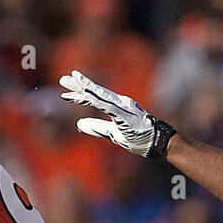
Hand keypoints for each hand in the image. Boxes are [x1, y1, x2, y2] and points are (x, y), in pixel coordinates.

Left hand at [58, 70, 174, 158]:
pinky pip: (109, 107)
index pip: (95, 99)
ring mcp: (123, 108)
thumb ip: (97, 128)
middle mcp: (119, 103)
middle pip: (96, 93)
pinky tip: (88, 95)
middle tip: (63, 78)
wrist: (159, 143)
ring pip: (101, 96)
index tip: (65, 92)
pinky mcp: (126, 115)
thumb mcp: (113, 134)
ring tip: (72, 80)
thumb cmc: (139, 138)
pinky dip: (98, 100)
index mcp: (116, 107)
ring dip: (86, 89)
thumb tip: (79, 124)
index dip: (80, 95)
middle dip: (79, 86)